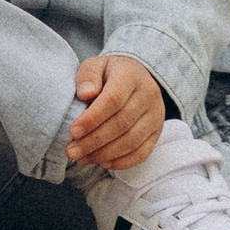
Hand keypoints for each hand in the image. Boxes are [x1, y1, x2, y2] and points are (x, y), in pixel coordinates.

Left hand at [68, 51, 166, 174]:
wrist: (135, 76)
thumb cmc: (109, 74)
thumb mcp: (95, 66)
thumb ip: (88, 76)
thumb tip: (86, 93)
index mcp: (131, 75)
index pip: (113, 100)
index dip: (92, 119)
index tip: (73, 132)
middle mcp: (149, 94)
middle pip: (122, 123)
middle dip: (94, 141)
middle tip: (72, 151)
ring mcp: (156, 114)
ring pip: (131, 141)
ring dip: (104, 154)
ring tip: (82, 158)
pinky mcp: (157, 131)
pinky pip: (142, 153)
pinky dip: (121, 162)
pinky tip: (103, 163)